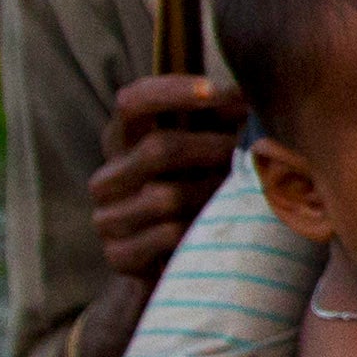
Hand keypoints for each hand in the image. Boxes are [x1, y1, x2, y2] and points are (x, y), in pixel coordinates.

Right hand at [89, 76, 246, 284]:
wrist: (171, 267)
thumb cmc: (195, 195)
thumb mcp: (202, 154)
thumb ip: (216, 123)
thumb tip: (248, 99)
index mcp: (123, 141)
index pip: (132, 101)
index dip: (170, 91)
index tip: (214, 90)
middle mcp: (107, 176)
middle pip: (158, 149)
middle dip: (212, 148)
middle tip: (249, 152)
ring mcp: (108, 218)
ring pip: (167, 196)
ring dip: (212, 193)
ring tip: (241, 193)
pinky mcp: (118, 255)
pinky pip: (167, 235)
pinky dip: (200, 229)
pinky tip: (219, 227)